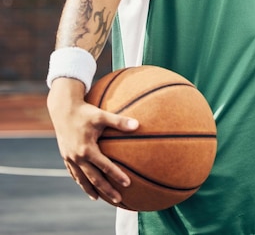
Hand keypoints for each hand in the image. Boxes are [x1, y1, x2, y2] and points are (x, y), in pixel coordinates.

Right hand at [47, 78, 138, 203]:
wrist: (63, 109)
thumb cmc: (85, 111)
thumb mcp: (102, 115)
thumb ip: (119, 121)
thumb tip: (137, 124)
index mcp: (87, 149)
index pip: (105, 166)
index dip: (116, 175)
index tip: (127, 183)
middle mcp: (77, 157)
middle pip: (93, 178)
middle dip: (106, 190)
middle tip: (118, 199)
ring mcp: (70, 158)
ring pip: (81, 179)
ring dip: (90, 190)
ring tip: (98, 199)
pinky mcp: (65, 155)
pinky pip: (73, 172)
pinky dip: (79, 181)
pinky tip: (84, 185)